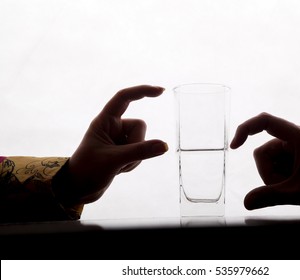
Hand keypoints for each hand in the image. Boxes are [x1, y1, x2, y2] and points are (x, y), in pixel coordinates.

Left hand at [61, 85, 168, 204]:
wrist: (78, 190)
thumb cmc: (87, 171)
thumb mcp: (114, 160)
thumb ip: (140, 151)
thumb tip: (164, 145)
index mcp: (104, 121)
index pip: (124, 98)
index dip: (142, 91)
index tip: (160, 91)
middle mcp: (113, 127)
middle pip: (139, 126)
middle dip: (137, 144)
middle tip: (121, 159)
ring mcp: (119, 140)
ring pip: (142, 142)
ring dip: (135, 158)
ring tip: (117, 167)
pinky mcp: (123, 152)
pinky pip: (140, 153)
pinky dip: (134, 163)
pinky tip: (120, 171)